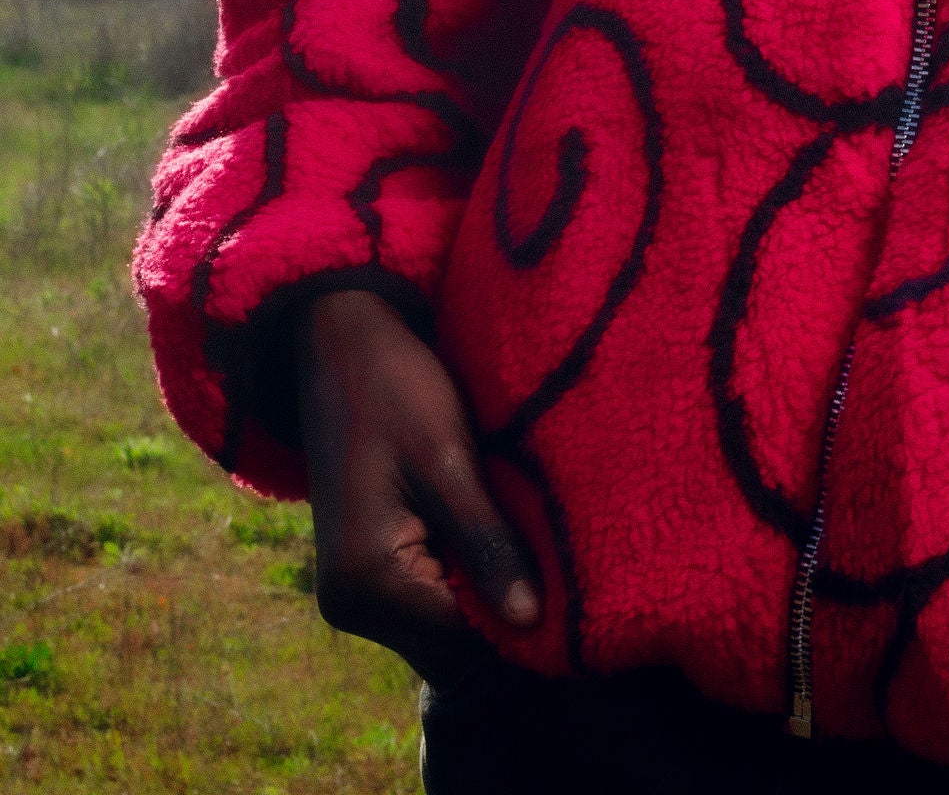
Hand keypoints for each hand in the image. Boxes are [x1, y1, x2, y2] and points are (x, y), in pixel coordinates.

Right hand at [295, 287, 539, 679]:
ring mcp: (352, 592)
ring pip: (440, 623)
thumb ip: (487, 545)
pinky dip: (463, 575)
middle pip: (449, 641)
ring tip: (524, 537)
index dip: (522, 619)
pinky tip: (494, 532)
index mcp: (367, 582)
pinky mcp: (363, 569)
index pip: (463, 638)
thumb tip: (530, 623)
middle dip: (503, 610)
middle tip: (554, 557)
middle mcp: (350, 604)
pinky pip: (426, 596)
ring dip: (484, 592)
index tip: (572, 584)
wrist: (338, 345)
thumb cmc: (396, 390)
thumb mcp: (448, 462)